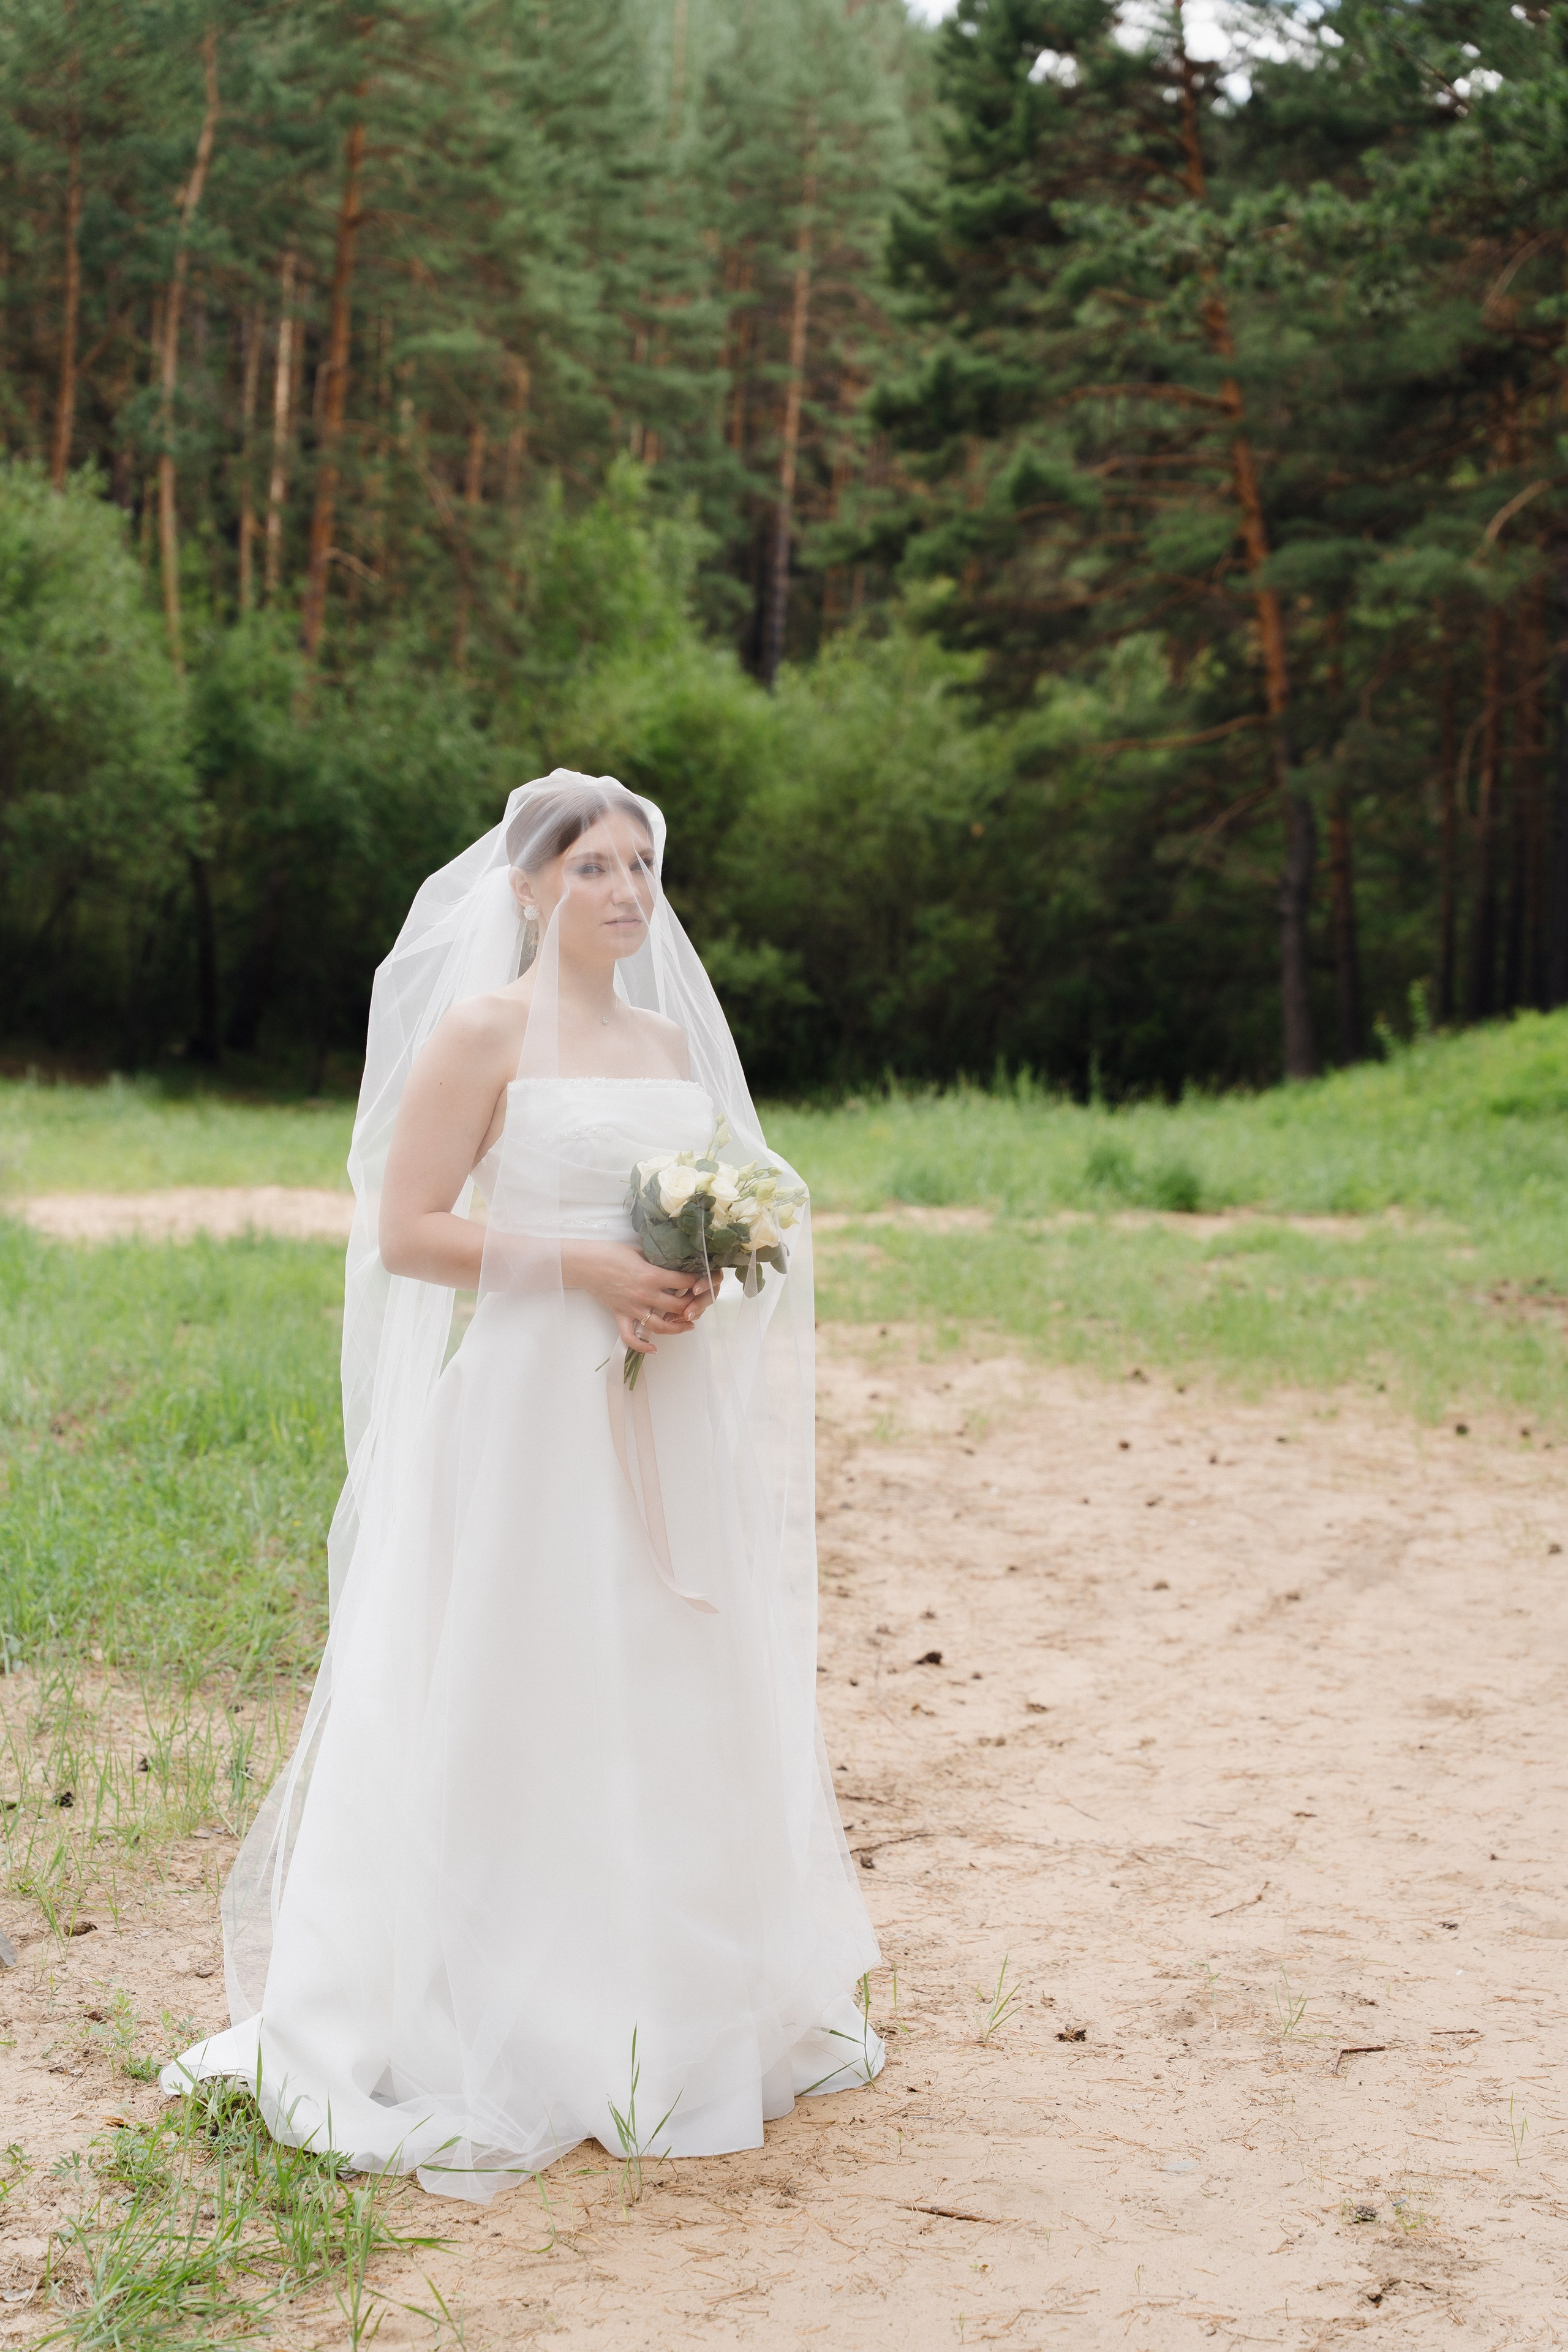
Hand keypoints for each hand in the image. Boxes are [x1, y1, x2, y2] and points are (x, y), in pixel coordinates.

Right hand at [563, 1241, 716, 1361]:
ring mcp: (633, 1308)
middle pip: (679, 1307)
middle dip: (693, 1306)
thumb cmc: (612, 1252)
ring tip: (690, 1325)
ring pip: (662, 1326)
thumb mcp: (640, 1251)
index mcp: (653, 1276)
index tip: (704, 1281)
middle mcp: (646, 1295)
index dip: (698, 1282)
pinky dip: (643, 1346)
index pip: (685, 1283)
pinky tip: (654, 1349)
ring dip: (679, 1328)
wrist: (586, 1263)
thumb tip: (675, 1262)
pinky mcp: (620, 1316)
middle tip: (699, 1303)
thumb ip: (658, 1260)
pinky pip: (631, 1338)